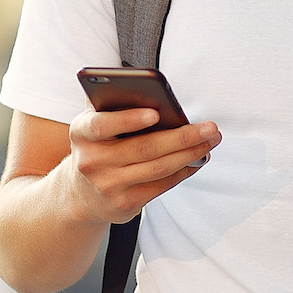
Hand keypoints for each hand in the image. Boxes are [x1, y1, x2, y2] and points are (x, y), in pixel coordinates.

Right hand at [63, 107, 218, 225]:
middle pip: (144, 148)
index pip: (101, 125)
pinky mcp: (124, 204)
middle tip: (210, 128)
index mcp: (82, 133)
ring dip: (190, 154)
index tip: (155, 113)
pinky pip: (161, 185)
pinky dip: (183, 171)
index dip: (128, 120)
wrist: (83, 193)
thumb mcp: (95, 122)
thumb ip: (111, 103)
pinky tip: (198, 159)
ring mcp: (108, 185)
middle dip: (182, 137)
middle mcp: (91, 161)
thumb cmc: (100, 145)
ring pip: (158, 168)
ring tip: (210, 141)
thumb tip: (149, 88)